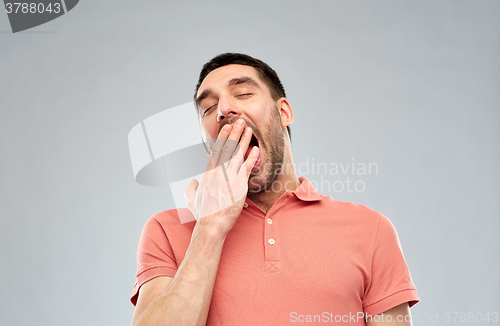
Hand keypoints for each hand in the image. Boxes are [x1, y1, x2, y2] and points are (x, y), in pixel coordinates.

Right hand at [184, 119, 259, 234]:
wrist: (212, 225)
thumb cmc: (202, 214)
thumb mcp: (192, 199)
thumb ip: (191, 189)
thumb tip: (191, 183)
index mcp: (208, 173)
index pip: (216, 150)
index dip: (223, 137)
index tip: (227, 127)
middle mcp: (218, 173)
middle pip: (227, 148)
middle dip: (234, 133)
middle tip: (239, 121)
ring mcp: (229, 179)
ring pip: (237, 155)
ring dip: (243, 141)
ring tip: (248, 129)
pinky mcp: (239, 187)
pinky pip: (246, 169)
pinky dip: (251, 158)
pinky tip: (255, 149)